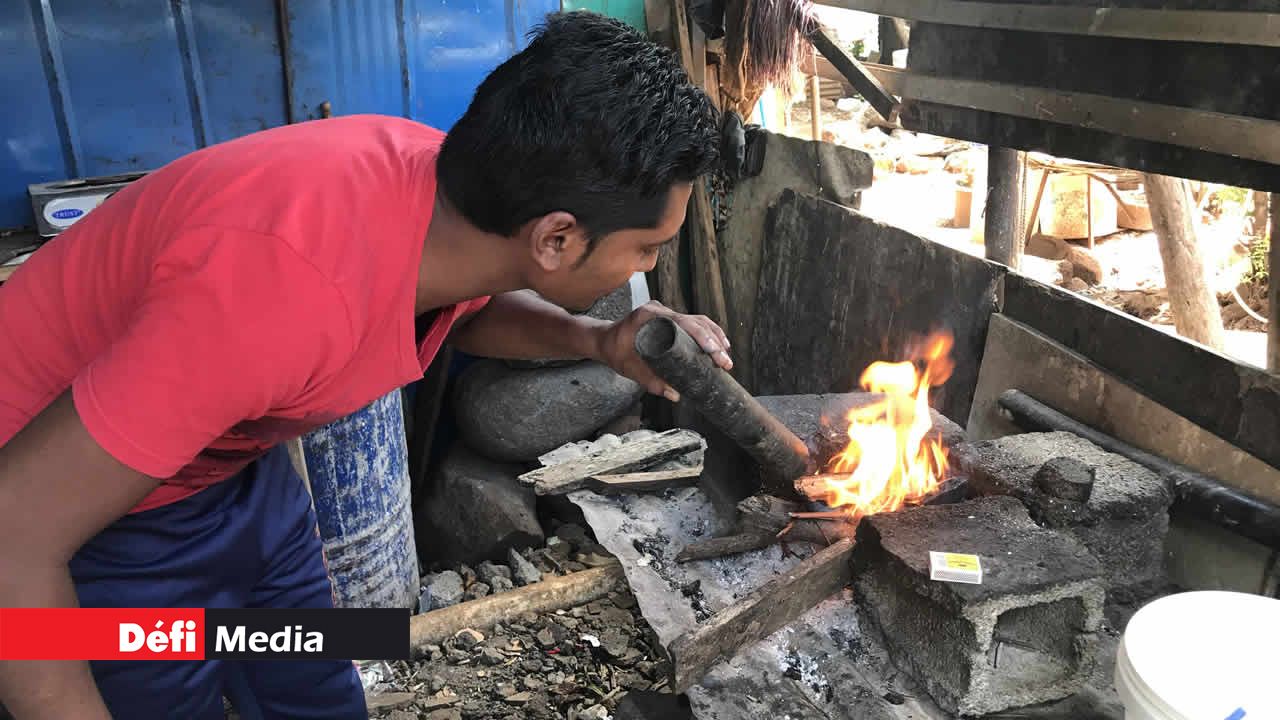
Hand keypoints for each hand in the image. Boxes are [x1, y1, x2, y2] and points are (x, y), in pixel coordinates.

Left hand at [594, 301, 731, 401]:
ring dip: (714, 336)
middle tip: (725, 361)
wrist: (603, 339)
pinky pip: (691, 322)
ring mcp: (665, 313)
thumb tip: (675, 395)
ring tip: (725, 355)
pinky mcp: (668, 319)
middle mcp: (660, 310)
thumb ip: (650, 381)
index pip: (683, 322)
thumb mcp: (630, 367)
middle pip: (695, 321)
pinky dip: (706, 333)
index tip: (715, 352)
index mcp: (650, 315)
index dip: (703, 336)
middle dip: (713, 341)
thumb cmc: (614, 350)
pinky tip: (717, 345)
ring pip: (697, 320)